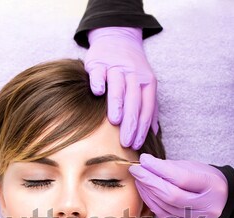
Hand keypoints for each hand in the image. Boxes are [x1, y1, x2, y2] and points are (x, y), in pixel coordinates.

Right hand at [85, 26, 157, 149]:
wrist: (117, 37)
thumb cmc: (131, 70)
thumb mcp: (145, 85)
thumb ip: (150, 107)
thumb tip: (154, 132)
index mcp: (147, 81)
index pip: (146, 106)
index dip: (142, 126)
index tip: (137, 144)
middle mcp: (133, 74)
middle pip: (133, 99)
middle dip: (131, 122)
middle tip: (126, 141)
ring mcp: (115, 67)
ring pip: (118, 86)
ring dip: (117, 103)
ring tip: (114, 121)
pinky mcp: (98, 62)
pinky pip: (98, 72)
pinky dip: (98, 81)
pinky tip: (98, 92)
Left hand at [128, 154, 228, 217]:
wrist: (219, 200)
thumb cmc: (204, 180)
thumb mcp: (193, 167)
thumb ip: (171, 167)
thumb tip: (146, 164)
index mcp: (211, 186)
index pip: (182, 178)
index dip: (159, 169)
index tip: (144, 160)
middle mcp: (206, 207)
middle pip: (171, 195)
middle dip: (149, 182)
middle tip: (136, 170)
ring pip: (164, 206)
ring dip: (147, 192)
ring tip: (138, 179)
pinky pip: (163, 215)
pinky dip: (151, 203)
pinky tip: (145, 192)